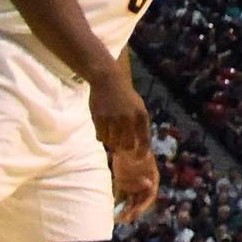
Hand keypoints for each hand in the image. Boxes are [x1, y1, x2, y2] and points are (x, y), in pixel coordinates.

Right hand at [91, 71, 158, 218]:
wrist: (108, 80)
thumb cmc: (125, 96)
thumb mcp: (138, 107)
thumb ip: (139, 125)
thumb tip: (141, 146)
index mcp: (140, 116)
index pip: (143, 141)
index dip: (141, 153)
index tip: (138, 160)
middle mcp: (127, 119)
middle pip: (126, 145)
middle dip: (124, 148)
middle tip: (121, 146)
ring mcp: (112, 119)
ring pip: (112, 142)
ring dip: (112, 142)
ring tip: (111, 134)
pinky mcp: (99, 119)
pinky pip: (101, 137)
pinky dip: (102, 137)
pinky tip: (103, 129)